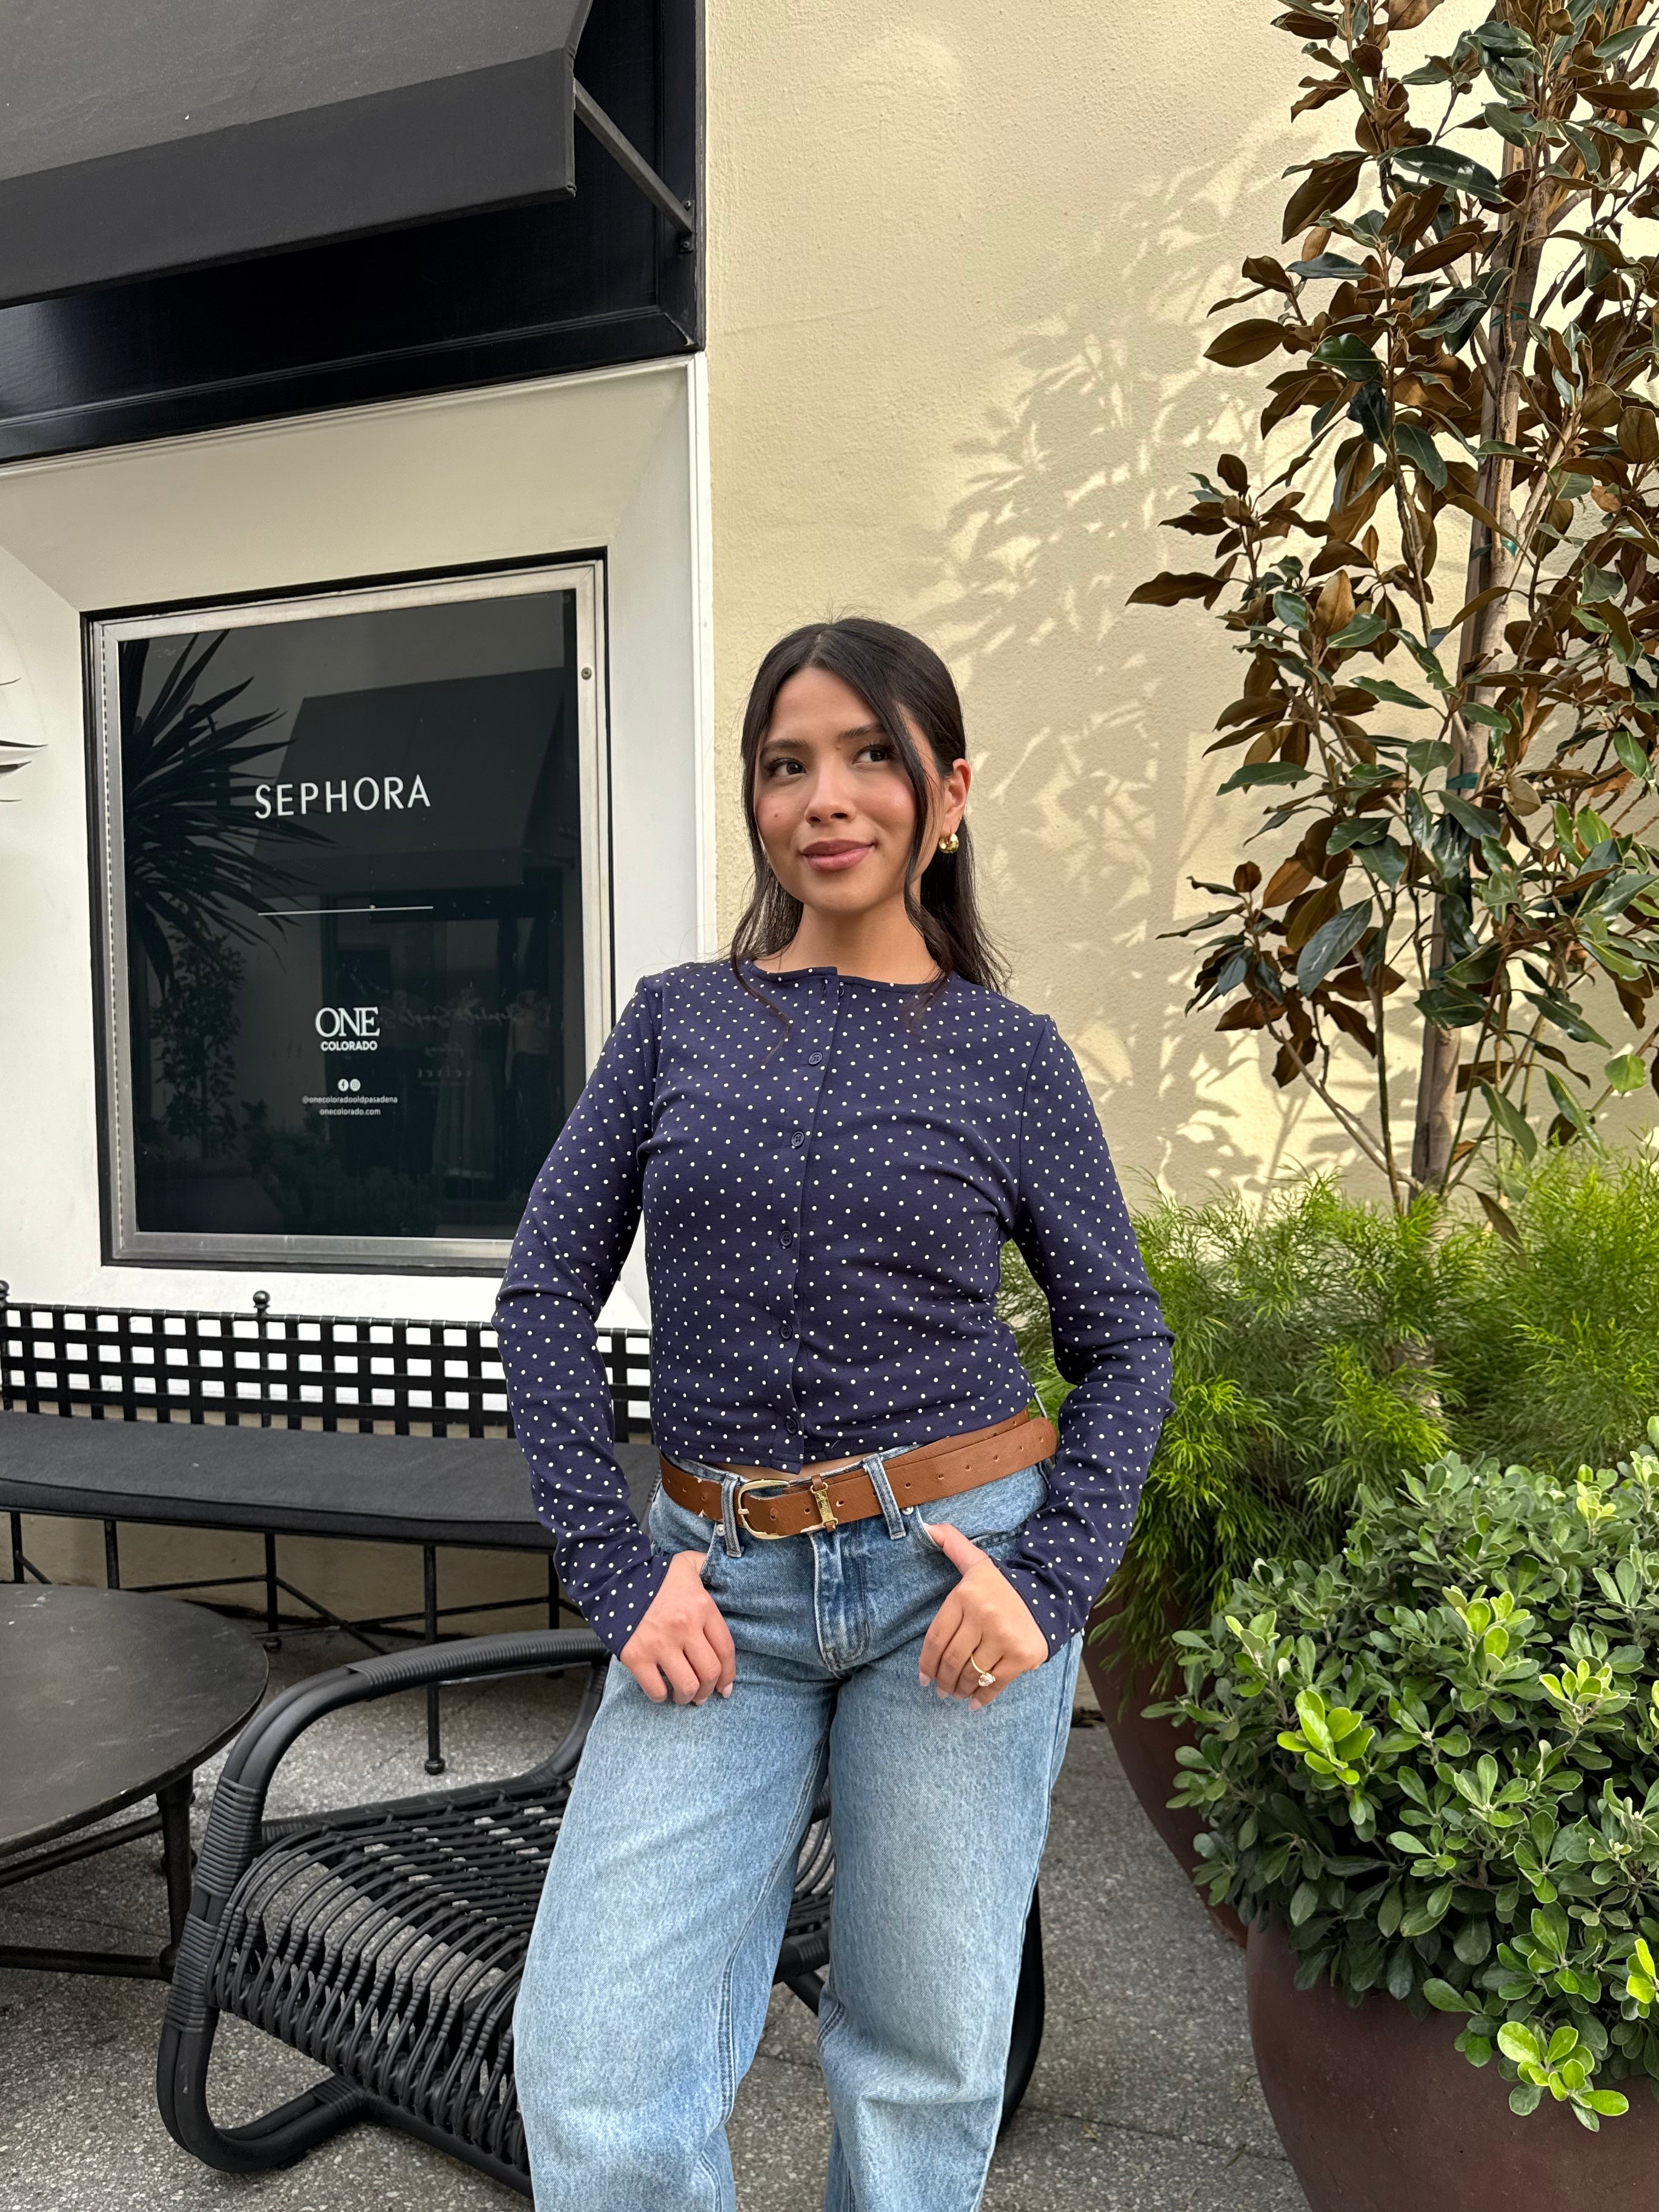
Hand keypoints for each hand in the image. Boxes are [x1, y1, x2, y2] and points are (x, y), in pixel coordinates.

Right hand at [620, 1551, 735, 1704]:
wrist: (613, 1577)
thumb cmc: (654, 1574)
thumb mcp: (688, 1563)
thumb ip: (709, 1567)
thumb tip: (727, 1567)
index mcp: (702, 1608)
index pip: (725, 1650)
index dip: (728, 1674)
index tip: (725, 1687)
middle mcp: (684, 1627)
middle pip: (709, 1672)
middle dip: (708, 1690)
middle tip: (702, 1695)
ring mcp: (660, 1643)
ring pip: (686, 1685)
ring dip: (687, 1697)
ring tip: (682, 1696)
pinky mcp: (636, 1656)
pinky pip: (655, 1688)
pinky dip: (660, 1696)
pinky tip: (661, 1691)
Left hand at [918, 1523, 1048, 1709]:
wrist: (1048, 1594)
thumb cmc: (1002, 1585)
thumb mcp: (976, 1563)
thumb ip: (952, 1545)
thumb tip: (926, 1526)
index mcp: (965, 1596)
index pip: (936, 1637)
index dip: (926, 1662)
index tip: (923, 1678)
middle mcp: (983, 1616)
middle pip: (952, 1659)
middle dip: (943, 1680)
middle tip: (941, 1690)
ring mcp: (1004, 1637)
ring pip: (972, 1673)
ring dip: (960, 1689)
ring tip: (956, 1694)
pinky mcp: (1022, 1655)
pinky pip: (995, 1682)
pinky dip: (983, 1696)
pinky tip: (974, 1703)